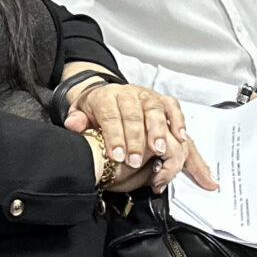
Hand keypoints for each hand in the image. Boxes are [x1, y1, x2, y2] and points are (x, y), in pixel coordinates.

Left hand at [68, 83, 217, 191]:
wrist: (104, 94)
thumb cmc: (93, 110)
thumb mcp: (79, 113)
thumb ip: (77, 120)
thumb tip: (74, 124)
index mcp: (106, 97)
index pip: (110, 116)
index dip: (114, 137)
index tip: (117, 157)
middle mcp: (128, 94)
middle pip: (135, 115)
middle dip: (136, 141)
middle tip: (135, 162)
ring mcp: (146, 96)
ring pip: (156, 110)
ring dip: (159, 132)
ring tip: (161, 152)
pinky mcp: (161, 100)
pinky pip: (173, 107)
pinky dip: (178, 122)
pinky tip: (182, 138)